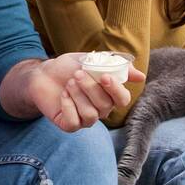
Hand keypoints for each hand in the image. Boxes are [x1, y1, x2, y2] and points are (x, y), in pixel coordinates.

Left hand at [27, 53, 145, 131]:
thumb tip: (141, 76)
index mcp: (109, 94)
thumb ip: (116, 66)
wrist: (44, 73)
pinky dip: (68, 106)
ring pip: (91, 116)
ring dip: (78, 96)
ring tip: (69, 83)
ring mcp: (84, 119)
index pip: (122, 99)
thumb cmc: (70, 67)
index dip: (115, 90)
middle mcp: (100, 109)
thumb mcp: (93, 60)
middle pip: (105, 106)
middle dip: (91, 88)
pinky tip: (62, 95)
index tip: (104, 76)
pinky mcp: (69, 124)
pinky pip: (74, 123)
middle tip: (77, 74)